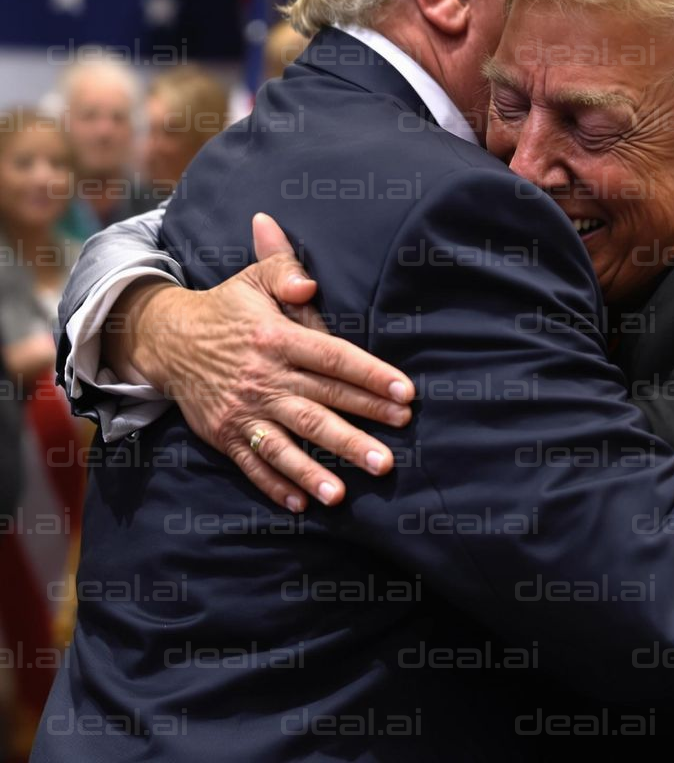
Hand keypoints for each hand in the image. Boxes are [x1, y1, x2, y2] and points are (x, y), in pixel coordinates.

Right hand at [105, 213, 414, 511]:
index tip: (406, 393)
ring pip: (285, 443)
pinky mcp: (225, 434)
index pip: (332, 359)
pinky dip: (275, 485)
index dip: (370, 376)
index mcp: (277, 338)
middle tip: (390, 457)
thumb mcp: (255, 277)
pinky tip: (302, 502)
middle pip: (317, 407)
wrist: (168, 340)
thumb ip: (285, 270)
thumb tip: (309, 285)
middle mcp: (263, 378)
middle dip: (356, 432)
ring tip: (344, 492)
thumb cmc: (227, 307)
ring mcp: (243, 410)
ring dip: (315, 469)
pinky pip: (252, 463)